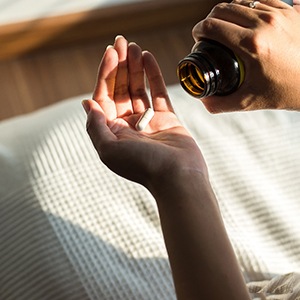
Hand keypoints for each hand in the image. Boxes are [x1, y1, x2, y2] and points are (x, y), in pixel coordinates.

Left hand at [83, 36, 206, 189]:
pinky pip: (158, 94)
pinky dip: (153, 77)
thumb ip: (96, 126)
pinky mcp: (167, 119)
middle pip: (121, 90)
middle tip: (121, 42)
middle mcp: (128, 126)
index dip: (106, 74)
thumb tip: (87, 103)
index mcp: (112, 132)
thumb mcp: (110, 149)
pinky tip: (148, 59)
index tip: (110, 53)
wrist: (178, 177)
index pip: (104, 97)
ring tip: (135, 46)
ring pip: (139, 89)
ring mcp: (148, 121)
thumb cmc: (144, 166)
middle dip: (120, 66)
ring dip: (136, 68)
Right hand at [192, 0, 299, 112]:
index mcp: (251, 45)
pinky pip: (261, 0)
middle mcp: (265, 23)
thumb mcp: (248, 102)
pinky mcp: (290, 10)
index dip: (199, 30)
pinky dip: (248, 8)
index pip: (213, 26)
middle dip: (210, 20)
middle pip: (224, 9)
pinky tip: (246, 22)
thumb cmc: (285, 92)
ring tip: (226, 28)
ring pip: (241, 1)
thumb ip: (219, 104)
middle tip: (208, 34)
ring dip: (228, 13)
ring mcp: (280, 13)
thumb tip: (202, 99)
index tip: (198, 37)